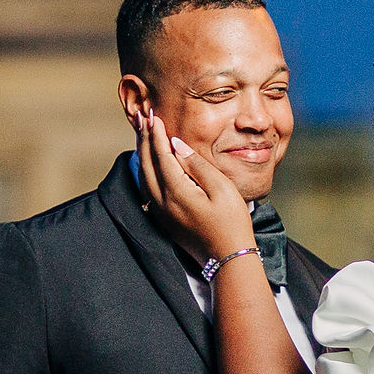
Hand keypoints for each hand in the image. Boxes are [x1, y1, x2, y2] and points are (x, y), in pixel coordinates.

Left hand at [131, 97, 256, 261]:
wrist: (228, 259)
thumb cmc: (231, 223)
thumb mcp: (221, 189)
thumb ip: (196, 164)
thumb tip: (176, 144)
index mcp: (175, 191)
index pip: (160, 154)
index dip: (156, 133)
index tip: (153, 115)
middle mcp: (161, 201)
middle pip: (146, 162)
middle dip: (144, 138)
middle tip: (141, 116)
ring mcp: (160, 211)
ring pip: (143, 175)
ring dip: (142, 152)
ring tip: (143, 133)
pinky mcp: (163, 218)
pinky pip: (146, 187)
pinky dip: (145, 168)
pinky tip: (147, 161)